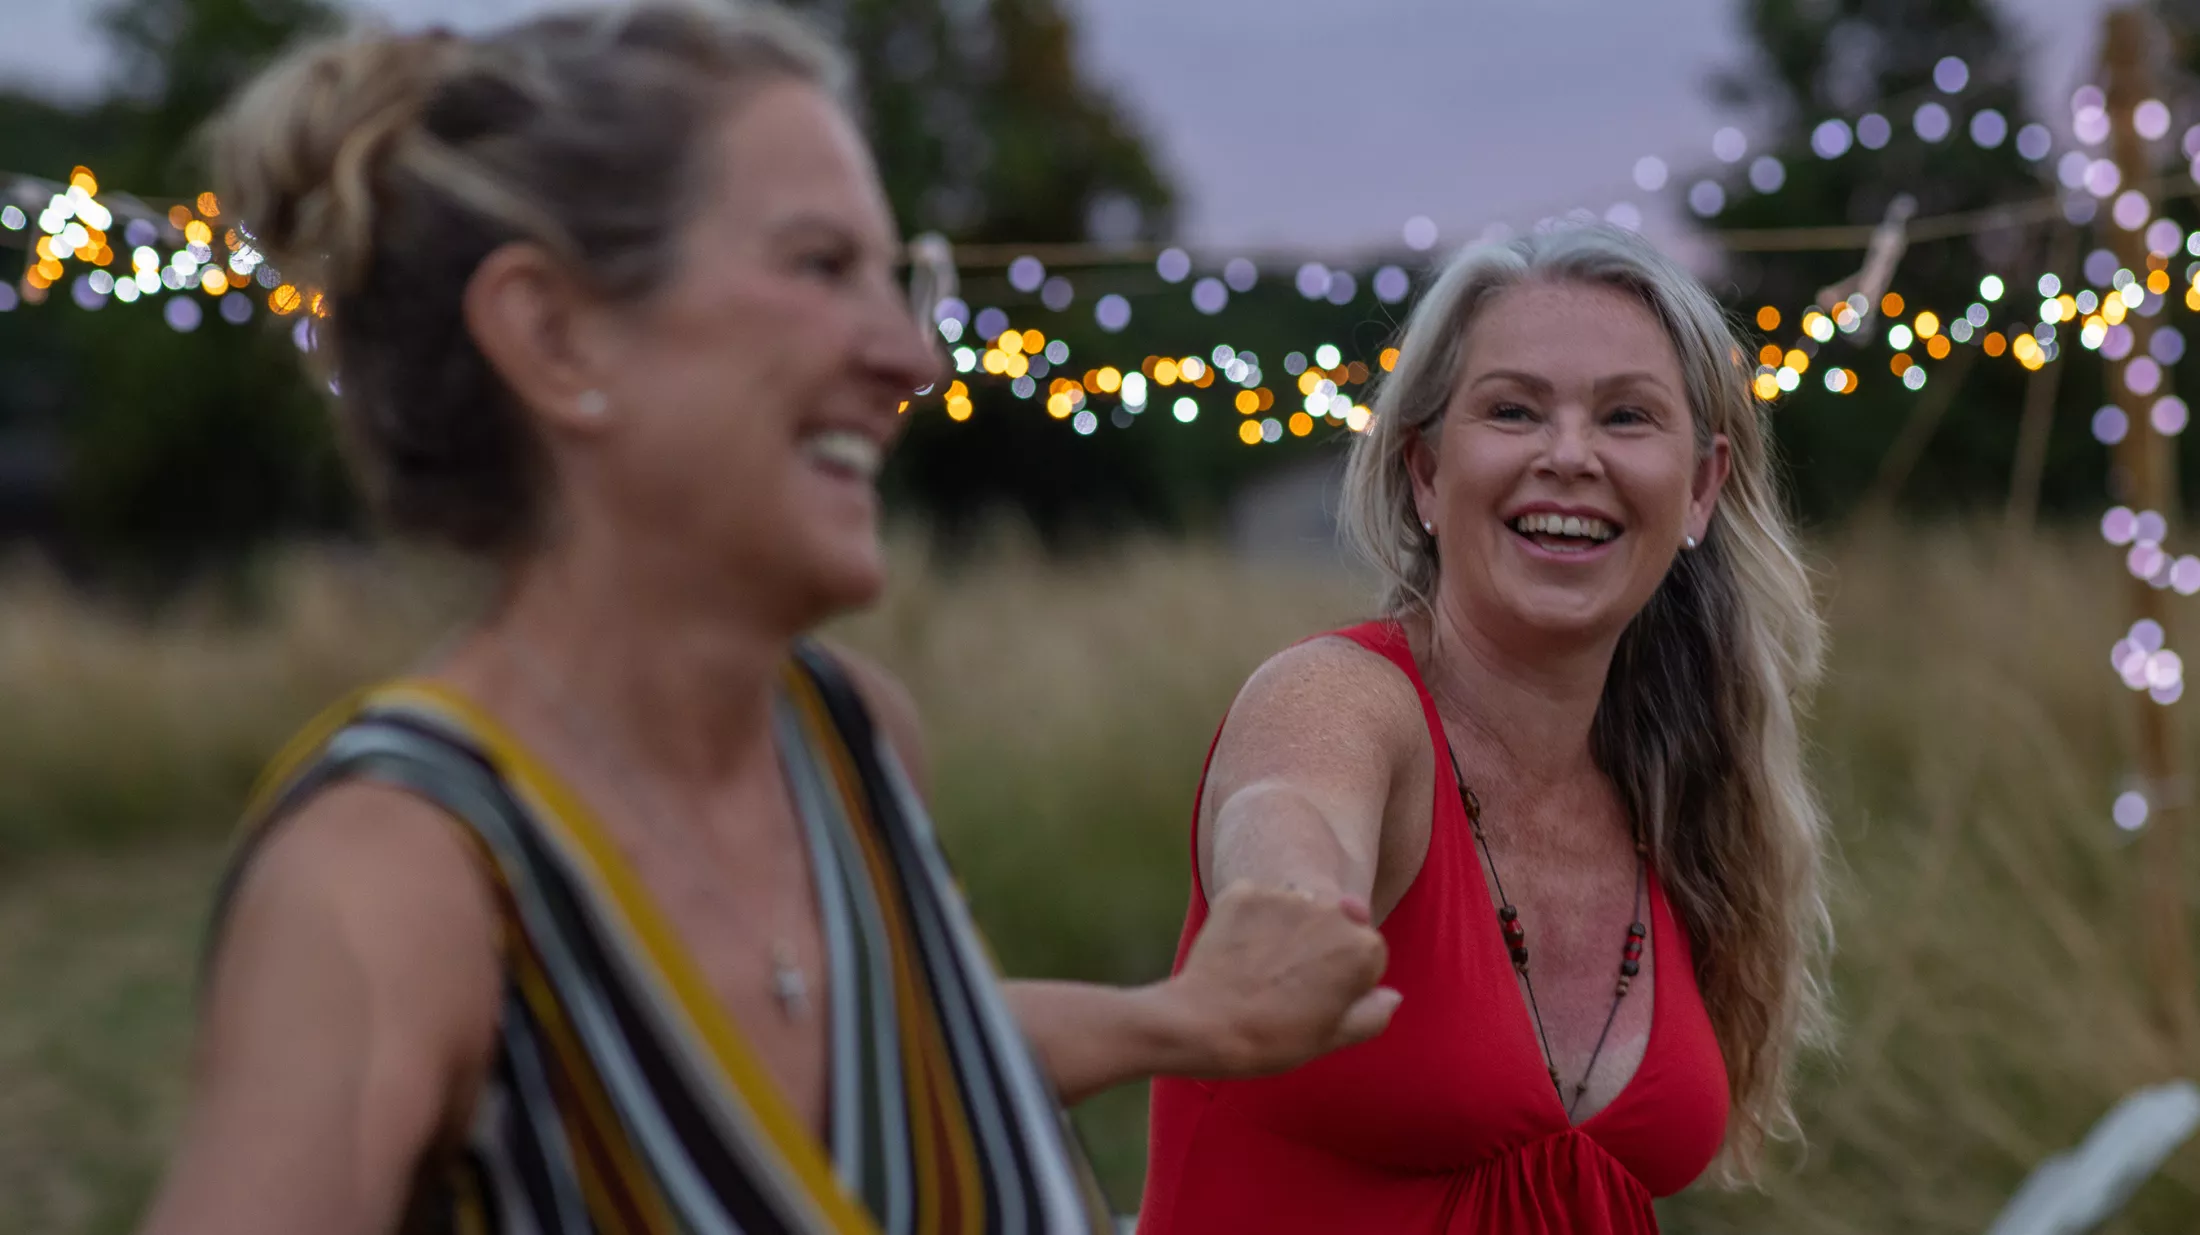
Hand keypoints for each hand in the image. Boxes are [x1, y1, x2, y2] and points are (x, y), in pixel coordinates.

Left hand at [1163, 881, 1400, 1078]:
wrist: (1203, 1024)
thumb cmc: (1272, 1038)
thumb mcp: (1332, 1038)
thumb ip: (1371, 1014)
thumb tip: (1392, 995)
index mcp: (1362, 948)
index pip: (1368, 952)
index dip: (1346, 980)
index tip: (1318, 999)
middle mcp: (1331, 909)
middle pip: (1336, 922)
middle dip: (1320, 945)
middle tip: (1287, 983)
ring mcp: (1285, 895)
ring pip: (1297, 907)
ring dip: (1286, 928)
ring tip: (1260, 968)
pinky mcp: (1245, 890)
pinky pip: (1257, 900)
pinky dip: (1250, 921)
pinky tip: (1237, 952)